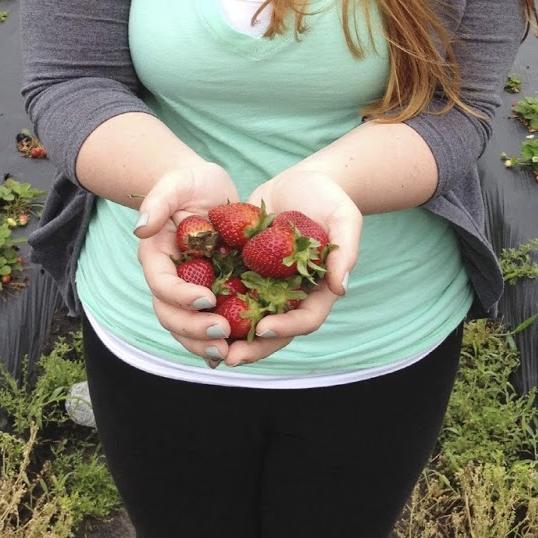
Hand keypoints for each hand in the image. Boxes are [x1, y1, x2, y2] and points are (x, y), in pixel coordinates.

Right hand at [132, 162, 240, 365]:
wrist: (207, 190)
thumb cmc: (189, 183)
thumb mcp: (175, 183)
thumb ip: (158, 200)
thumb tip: (141, 228)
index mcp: (157, 257)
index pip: (161, 284)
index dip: (180, 296)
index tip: (207, 299)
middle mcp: (169, 279)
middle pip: (170, 314)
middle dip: (193, 328)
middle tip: (223, 333)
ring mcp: (188, 289)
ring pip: (186, 327)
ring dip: (204, 344)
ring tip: (230, 352)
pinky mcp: (210, 293)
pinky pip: (208, 323)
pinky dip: (216, 341)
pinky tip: (236, 353)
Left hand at [216, 168, 363, 365]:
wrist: (302, 181)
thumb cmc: (330, 198)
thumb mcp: (344, 218)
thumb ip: (346, 251)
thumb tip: (340, 287)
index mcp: (318, 288)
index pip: (307, 318)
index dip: (287, 328)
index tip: (264, 327)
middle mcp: (292, 294)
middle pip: (275, 331)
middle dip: (254, 347)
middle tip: (230, 357)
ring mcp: (267, 285)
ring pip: (249, 320)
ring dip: (230, 337)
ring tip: (207, 347)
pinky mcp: (245, 272)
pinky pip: (229, 294)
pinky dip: (213, 307)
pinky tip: (191, 313)